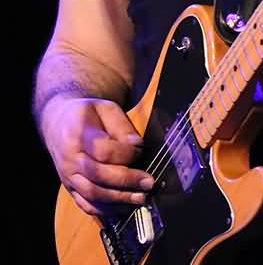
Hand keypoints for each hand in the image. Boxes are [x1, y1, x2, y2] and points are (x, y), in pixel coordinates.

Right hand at [42, 96, 153, 215]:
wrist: (58, 123)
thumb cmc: (86, 114)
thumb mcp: (105, 108)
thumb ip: (121, 125)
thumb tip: (137, 144)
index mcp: (78, 134)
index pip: (103, 150)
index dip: (126, 154)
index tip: (141, 151)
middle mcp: (70, 158)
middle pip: (98, 175)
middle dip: (126, 181)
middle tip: (148, 182)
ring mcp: (67, 176)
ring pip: (92, 194)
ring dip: (119, 199)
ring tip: (140, 198)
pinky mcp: (69, 189)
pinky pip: (86, 204)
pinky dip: (106, 210)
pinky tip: (124, 207)